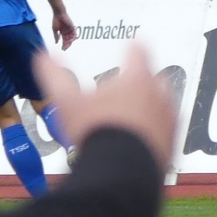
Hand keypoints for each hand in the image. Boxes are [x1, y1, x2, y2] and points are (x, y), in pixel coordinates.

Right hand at [31, 44, 177, 169]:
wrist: (121, 170)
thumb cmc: (95, 133)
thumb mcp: (66, 102)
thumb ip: (54, 76)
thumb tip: (42, 56)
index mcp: (136, 79)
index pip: (138, 51)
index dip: (133, 48)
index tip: (132, 45)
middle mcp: (158, 94)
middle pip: (154, 77)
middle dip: (141, 80)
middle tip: (124, 91)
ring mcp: (169, 116)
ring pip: (163, 103)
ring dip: (149, 105)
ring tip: (129, 117)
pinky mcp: (174, 139)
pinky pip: (167, 128)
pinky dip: (155, 128)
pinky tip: (139, 137)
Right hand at [51, 8, 77, 50]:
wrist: (58, 14)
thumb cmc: (56, 20)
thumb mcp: (55, 30)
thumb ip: (56, 36)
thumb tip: (56, 43)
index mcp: (63, 33)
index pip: (64, 40)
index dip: (64, 45)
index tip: (62, 49)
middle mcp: (67, 32)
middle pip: (68, 40)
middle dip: (66, 45)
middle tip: (64, 49)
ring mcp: (70, 30)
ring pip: (72, 38)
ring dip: (69, 43)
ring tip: (66, 46)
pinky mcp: (72, 27)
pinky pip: (74, 34)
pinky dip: (73, 38)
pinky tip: (70, 41)